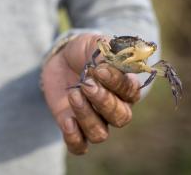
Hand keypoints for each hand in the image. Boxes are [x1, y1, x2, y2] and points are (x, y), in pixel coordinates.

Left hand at [41, 33, 139, 154]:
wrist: (60, 60)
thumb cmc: (82, 51)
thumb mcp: (94, 44)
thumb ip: (108, 50)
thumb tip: (115, 60)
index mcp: (125, 88)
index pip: (131, 93)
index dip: (116, 83)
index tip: (99, 69)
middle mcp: (114, 108)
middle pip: (120, 118)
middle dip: (103, 101)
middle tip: (86, 84)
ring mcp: (93, 119)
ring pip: (100, 134)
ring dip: (86, 116)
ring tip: (73, 95)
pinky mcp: (73, 127)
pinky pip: (79, 146)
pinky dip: (74, 138)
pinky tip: (67, 121)